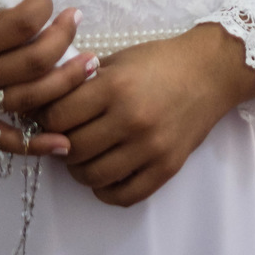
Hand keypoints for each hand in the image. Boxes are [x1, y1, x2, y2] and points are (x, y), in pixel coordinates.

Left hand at [39, 24, 254, 206]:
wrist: (210, 72)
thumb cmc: (159, 61)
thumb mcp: (118, 59)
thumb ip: (83, 81)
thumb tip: (44, 101)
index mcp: (114, 86)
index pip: (58, 116)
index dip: (45, 119)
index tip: (48, 117)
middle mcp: (131, 119)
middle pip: (73, 149)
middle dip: (60, 145)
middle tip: (64, 137)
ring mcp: (150, 147)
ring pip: (93, 177)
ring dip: (80, 170)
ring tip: (84, 156)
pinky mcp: (166, 168)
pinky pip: (124, 195)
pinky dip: (106, 191)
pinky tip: (106, 175)